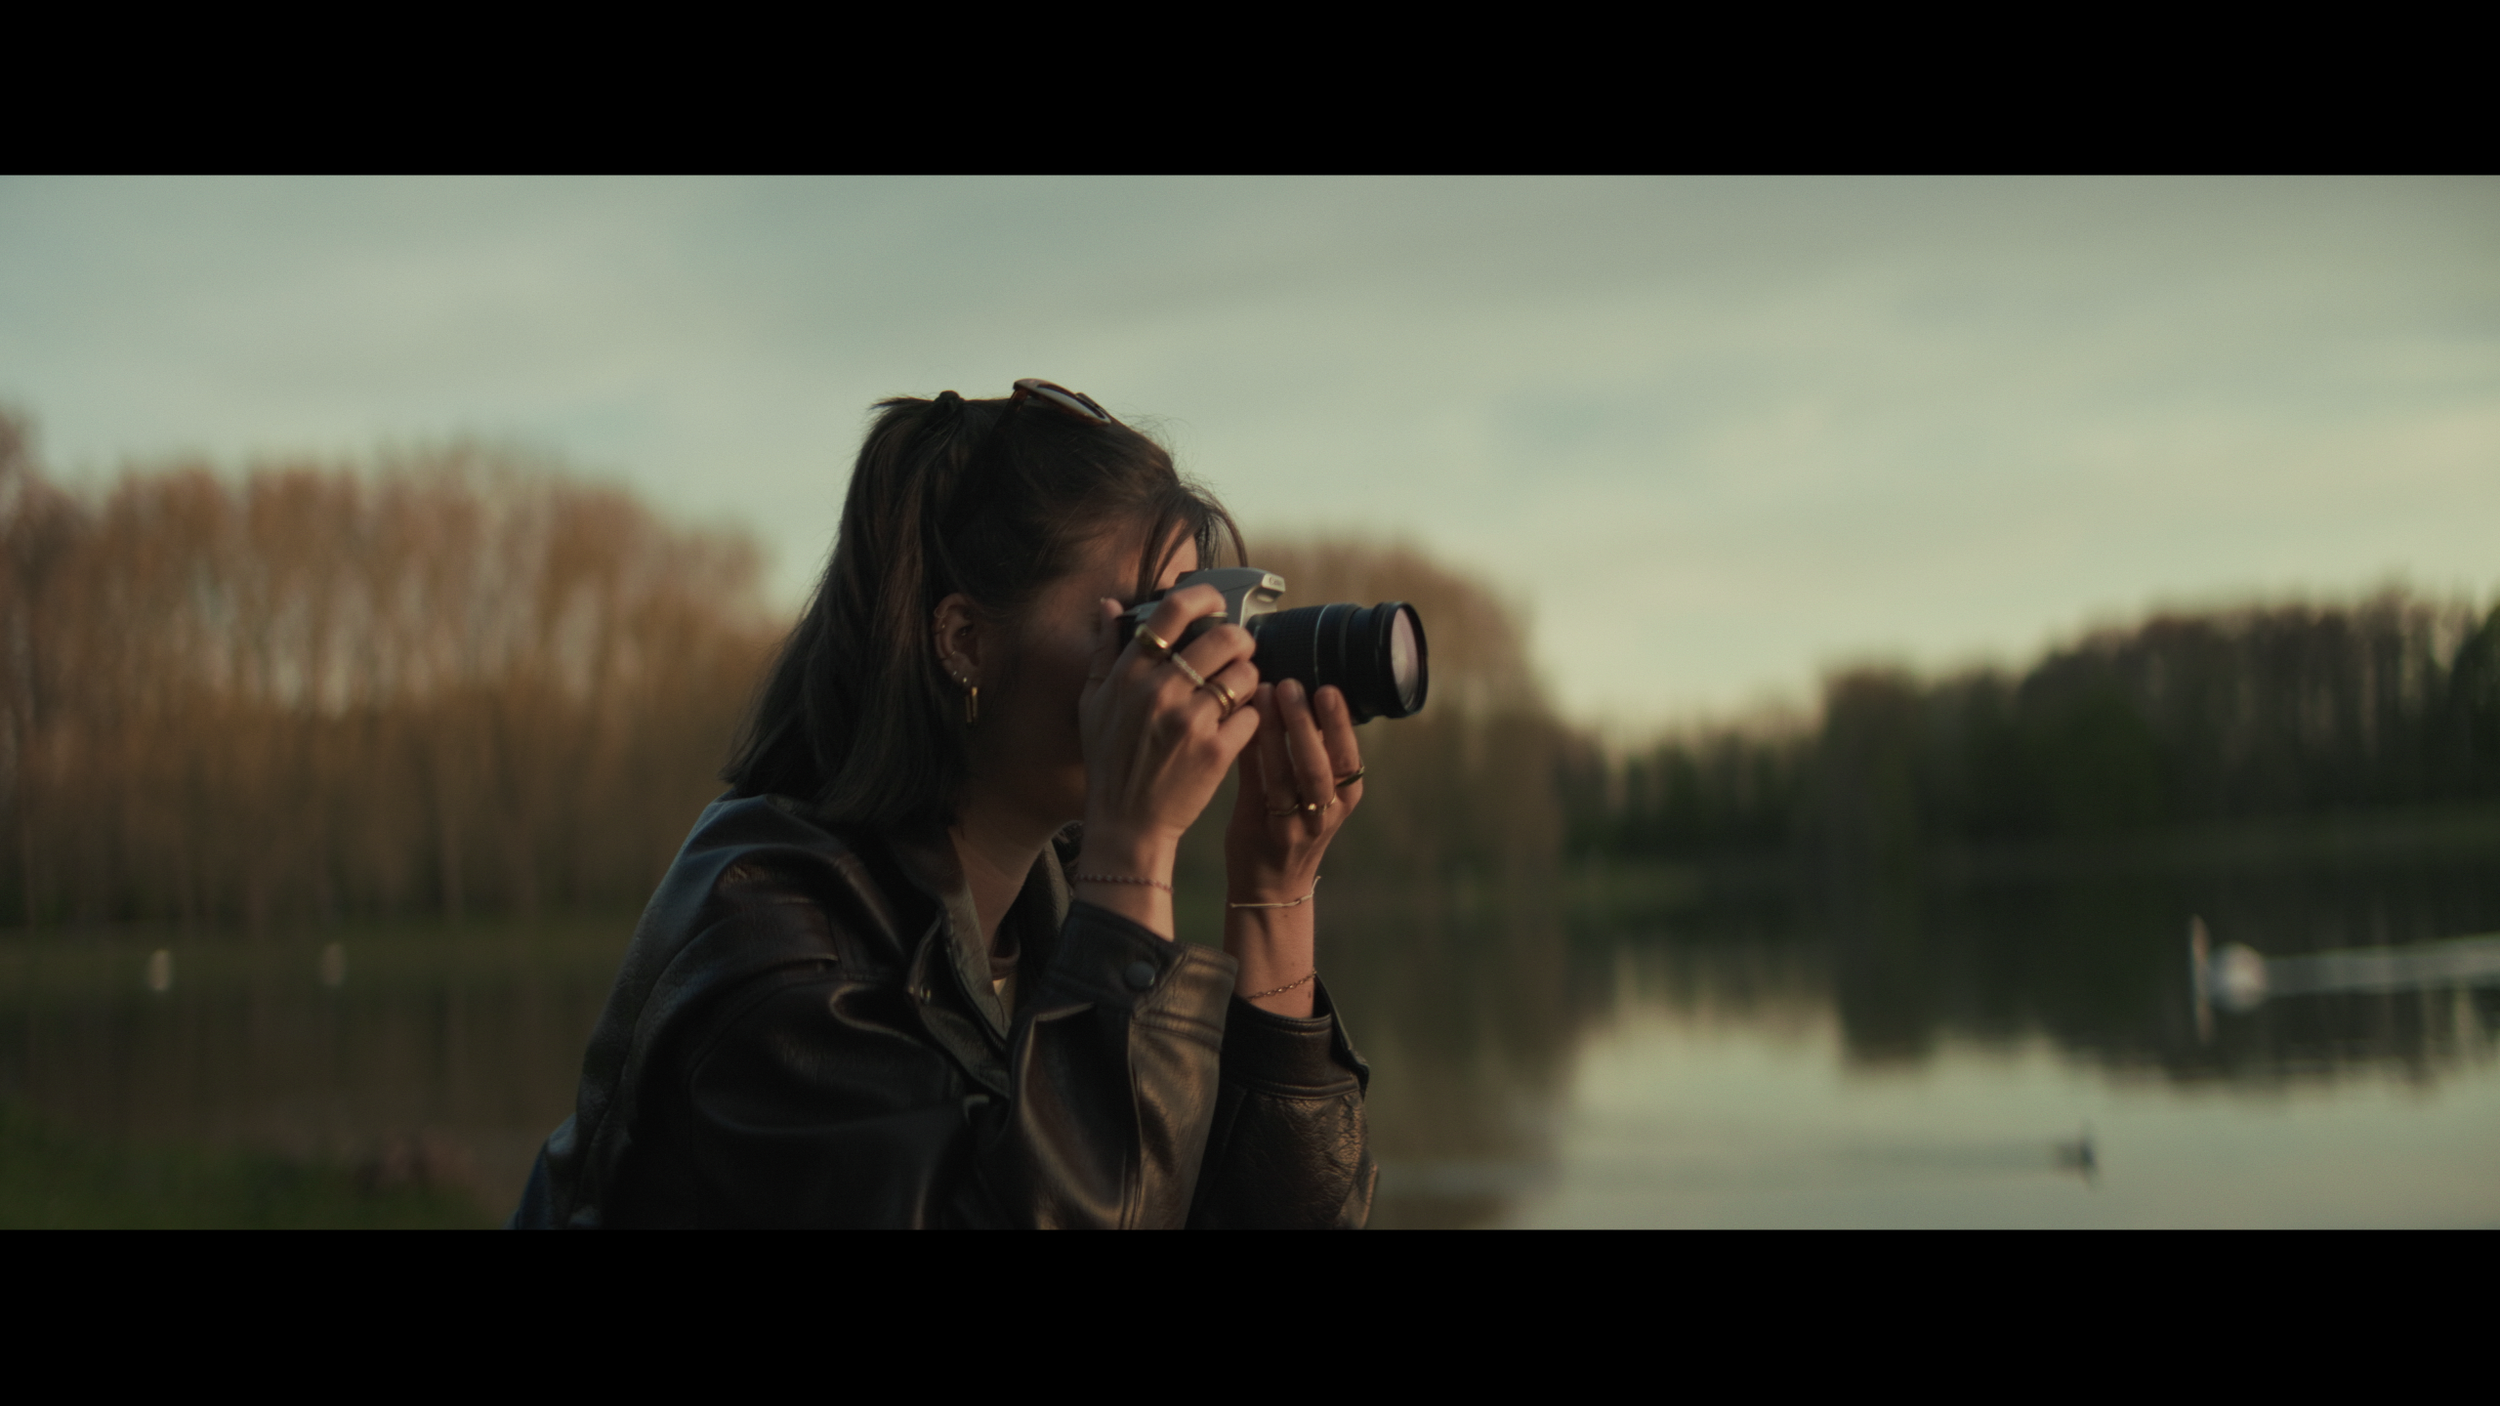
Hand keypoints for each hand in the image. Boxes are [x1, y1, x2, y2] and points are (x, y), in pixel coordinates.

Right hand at [1076, 585, 1262, 904]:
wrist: (1126, 824)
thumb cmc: (1109, 763)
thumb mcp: (1093, 704)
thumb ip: (1104, 651)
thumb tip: (1108, 605)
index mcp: (1130, 675)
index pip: (1174, 612)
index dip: (1204, 597)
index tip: (1216, 601)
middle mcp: (1160, 692)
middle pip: (1224, 639)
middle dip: (1241, 642)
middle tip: (1240, 652)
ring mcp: (1190, 722)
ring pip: (1245, 676)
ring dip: (1249, 680)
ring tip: (1238, 692)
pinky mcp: (1216, 752)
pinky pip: (1253, 715)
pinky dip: (1251, 718)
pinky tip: (1236, 726)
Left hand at [1225, 678, 1361, 905]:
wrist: (1271, 886)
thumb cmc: (1295, 824)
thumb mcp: (1321, 795)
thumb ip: (1317, 752)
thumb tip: (1305, 691)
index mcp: (1345, 798)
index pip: (1348, 758)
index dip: (1338, 724)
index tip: (1328, 689)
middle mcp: (1323, 813)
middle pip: (1320, 767)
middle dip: (1306, 724)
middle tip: (1292, 685)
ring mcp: (1291, 825)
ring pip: (1285, 776)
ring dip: (1274, 733)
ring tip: (1264, 696)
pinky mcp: (1258, 828)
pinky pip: (1254, 785)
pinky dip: (1250, 752)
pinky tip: (1242, 724)